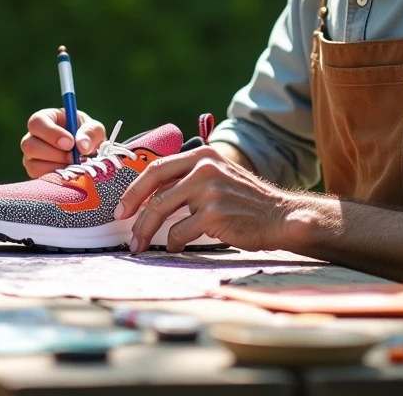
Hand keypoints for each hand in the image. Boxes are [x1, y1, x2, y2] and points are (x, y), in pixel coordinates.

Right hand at [21, 108, 106, 177]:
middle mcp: (33, 137)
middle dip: (55, 154)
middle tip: (74, 157)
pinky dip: (55, 178)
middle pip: (29, 145)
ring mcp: (30, 156)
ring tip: (73, 165)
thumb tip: (81, 146)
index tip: (70, 143)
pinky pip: (38, 178)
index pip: (37, 122)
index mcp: (46, 119)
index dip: (51, 133)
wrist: (87, 156)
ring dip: (56, 167)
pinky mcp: (34, 172)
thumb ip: (90, 133)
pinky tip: (68, 173)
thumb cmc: (88, 136)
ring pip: (32, 164)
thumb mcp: (94, 129)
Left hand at [114, 145, 296, 252]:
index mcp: (202, 154)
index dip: (135, 189)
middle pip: (155, 189)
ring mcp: (209, 189)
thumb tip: (149, 197)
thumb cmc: (245, 202)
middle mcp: (204, 167)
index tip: (123, 207)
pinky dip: (174, 243)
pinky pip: (180, 231)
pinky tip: (177, 248)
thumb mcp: (218, 177)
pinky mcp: (214, 213)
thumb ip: (188, 179)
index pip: (157, 167)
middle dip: (134, 211)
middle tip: (126, 230)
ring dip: (147, 231)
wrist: (280, 216)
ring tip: (141, 245)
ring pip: (162, 210)